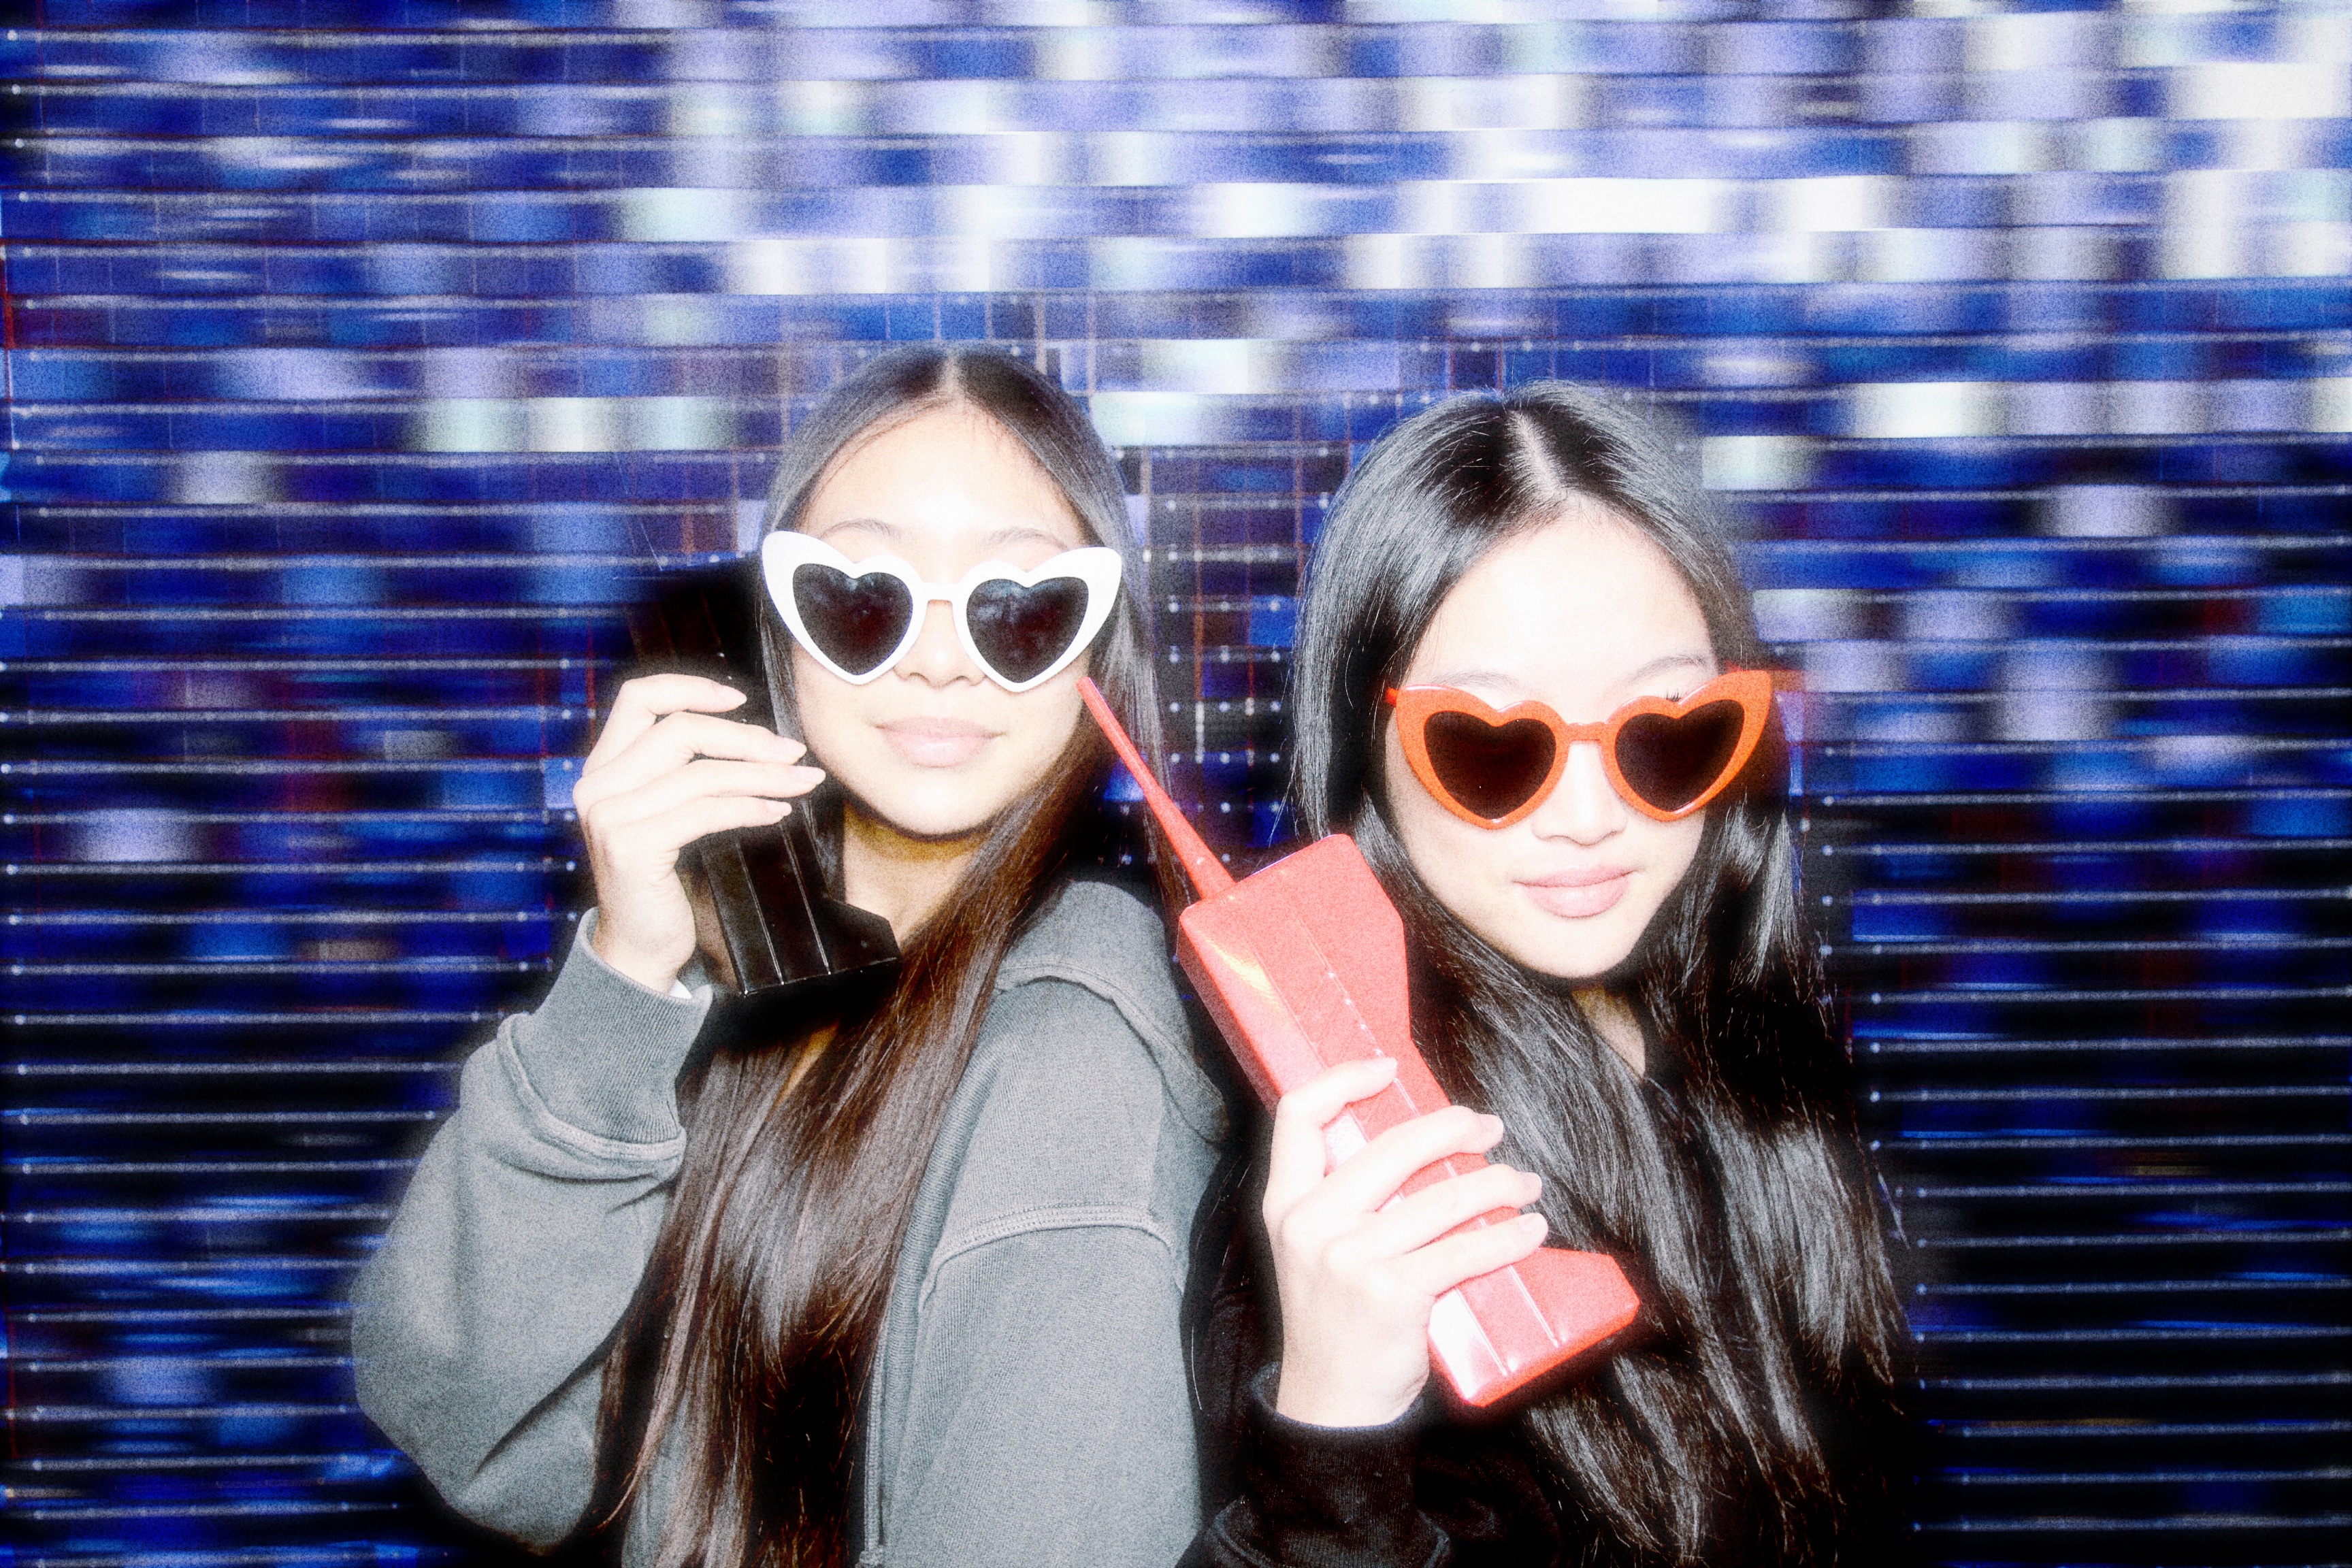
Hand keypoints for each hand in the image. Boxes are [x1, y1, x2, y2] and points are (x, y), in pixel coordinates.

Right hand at [573, 674, 823, 993]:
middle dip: (746, 738)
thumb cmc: (663, 878)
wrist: (639, 947)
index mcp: (602, 767)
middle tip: (793, 752)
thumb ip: (684, 771)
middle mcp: (597, 785)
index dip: (690, 688)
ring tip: (803, 782)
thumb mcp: (667, 813)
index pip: (637, 697)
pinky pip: (704, 812)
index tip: (741, 700)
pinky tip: (777, 811)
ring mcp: (610, 816)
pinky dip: (749, 807)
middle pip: (680, 730)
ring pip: (700, 773)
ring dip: (761, 775)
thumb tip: (756, 736)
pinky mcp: (631, 847)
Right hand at [1264, 1057, 1547, 1428]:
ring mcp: (1349, 1258)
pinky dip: (1508, 1238)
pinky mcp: (1392, 1293)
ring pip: (1444, 1199)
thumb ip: (1342, 1199)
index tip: (1389, 1068)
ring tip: (1524, 1185)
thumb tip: (1418, 1143)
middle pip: (1392, 1147)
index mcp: (1285, 1204)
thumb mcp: (1313, 1250)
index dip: (1343, 1080)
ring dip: (1498, 1185)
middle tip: (1490, 1130)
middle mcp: (1310, 1224)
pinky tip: (1530, 1231)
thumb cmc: (1335, 1320)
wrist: (1332, 1404)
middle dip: (1454, 1129)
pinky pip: (1466, 1251)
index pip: (1298, 1116)